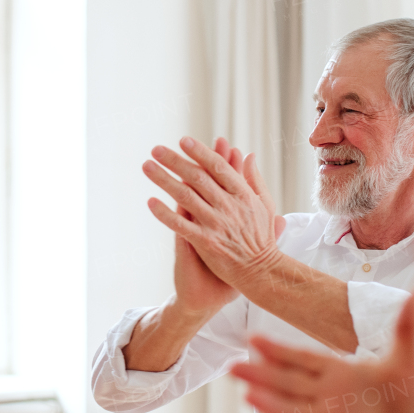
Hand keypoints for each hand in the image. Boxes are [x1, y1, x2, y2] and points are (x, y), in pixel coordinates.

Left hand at [144, 136, 285, 290]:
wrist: (262, 272)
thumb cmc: (263, 238)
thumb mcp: (266, 204)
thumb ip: (254, 179)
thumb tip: (248, 155)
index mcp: (243, 194)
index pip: (218, 167)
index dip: (200, 152)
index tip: (183, 140)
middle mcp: (229, 206)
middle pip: (198, 177)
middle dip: (175, 161)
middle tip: (156, 149)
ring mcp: (216, 224)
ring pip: (185, 197)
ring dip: (164, 180)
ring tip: (147, 167)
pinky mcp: (206, 242)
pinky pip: (181, 225)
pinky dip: (165, 213)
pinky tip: (151, 202)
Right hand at [231, 303, 413, 412]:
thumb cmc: (413, 401)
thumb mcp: (410, 360)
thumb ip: (408, 327)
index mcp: (341, 375)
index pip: (304, 360)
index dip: (279, 351)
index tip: (252, 339)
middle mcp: (330, 399)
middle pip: (289, 384)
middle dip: (261, 375)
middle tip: (232, 367)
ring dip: (272, 407)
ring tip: (247, 398)